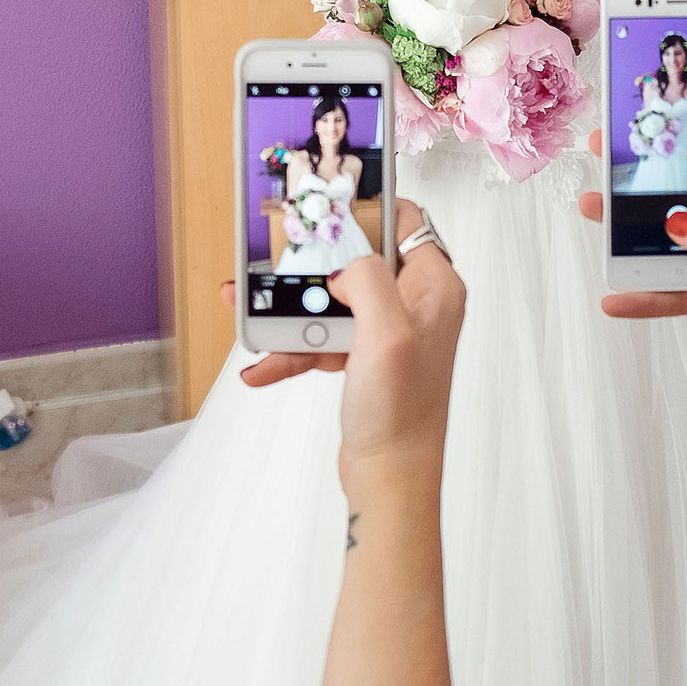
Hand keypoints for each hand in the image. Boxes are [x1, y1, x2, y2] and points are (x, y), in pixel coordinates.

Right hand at [221, 201, 465, 495]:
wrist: (391, 478)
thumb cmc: (402, 412)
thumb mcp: (387, 333)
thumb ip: (368, 280)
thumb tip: (347, 263)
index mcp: (435, 287)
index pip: (405, 220)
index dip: (367, 210)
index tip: (327, 208)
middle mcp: (417, 305)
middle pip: (357, 261)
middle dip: (311, 268)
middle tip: (276, 266)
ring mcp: (391, 334)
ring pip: (333, 303)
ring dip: (292, 314)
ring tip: (251, 318)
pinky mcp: (368, 361)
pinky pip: (324, 341)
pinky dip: (294, 350)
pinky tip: (262, 365)